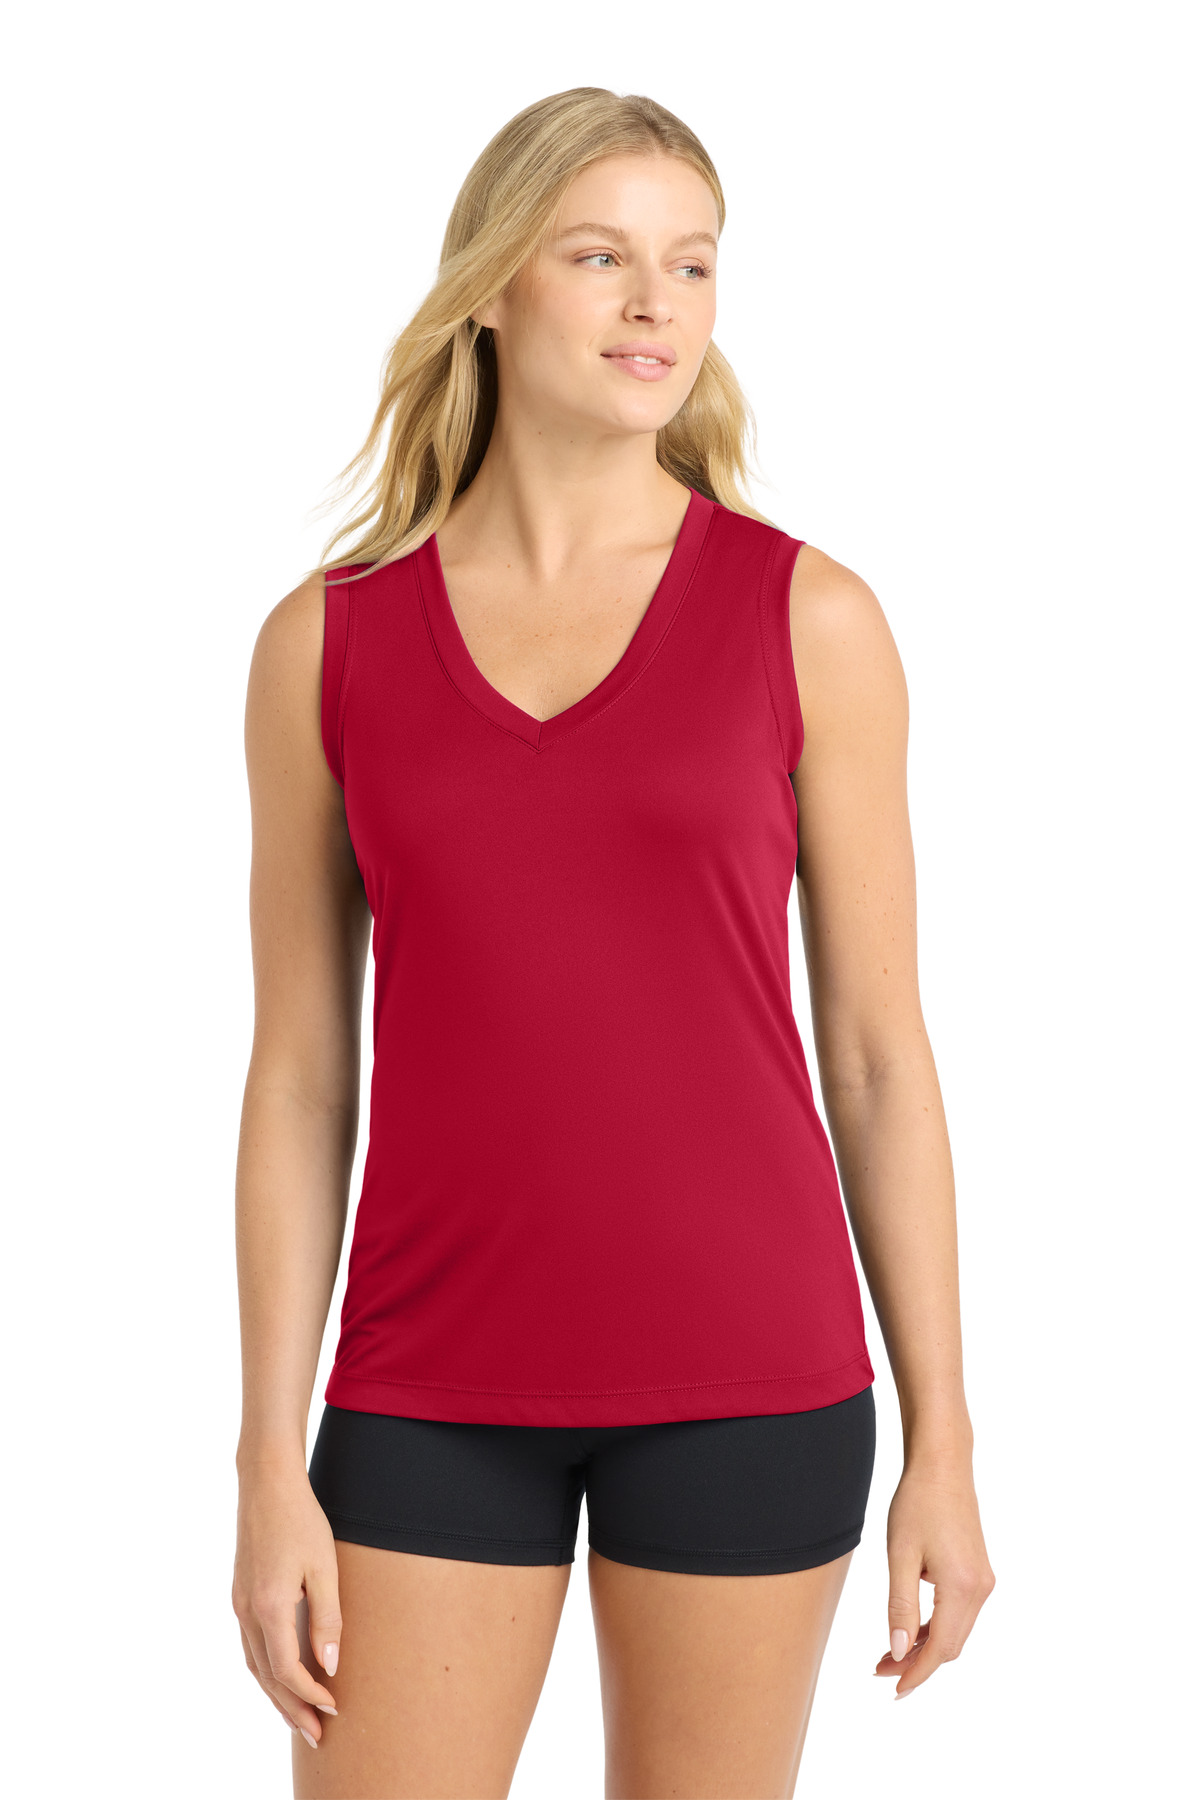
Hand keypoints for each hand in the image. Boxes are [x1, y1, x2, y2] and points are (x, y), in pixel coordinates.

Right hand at [232, 1462, 342, 1746]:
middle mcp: (247, 1611)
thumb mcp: (325, 1566)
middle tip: (316, 1735)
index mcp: (268, 1607)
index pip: (287, 1670)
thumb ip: (327, 1617)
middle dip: (291, 1709)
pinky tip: (281, 1676)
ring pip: (254, 1665)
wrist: (266, 1483)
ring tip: (299, 1717)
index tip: (334, 1708)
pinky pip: (250, 1646)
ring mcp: (239, 1603)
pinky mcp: (240, 1594)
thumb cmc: (301, 1519)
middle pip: (267, 1677)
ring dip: (276, 1695)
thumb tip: (329, 1664)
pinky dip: (266, 1670)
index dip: (310, 1695)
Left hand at [874, 1461, 994, 1696]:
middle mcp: (980, 1589)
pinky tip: (910, 1628)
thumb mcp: (900, 1554)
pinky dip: (935, 1626)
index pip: (940, 1648)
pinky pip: (958, 1613)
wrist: (943, 1465)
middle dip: (917, 1663)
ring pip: (955, 1631)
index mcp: (962, 1587)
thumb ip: (900, 1606)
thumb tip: (899, 1652)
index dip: (917, 1673)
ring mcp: (983, 1580)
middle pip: (950, 1645)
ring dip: (925, 1646)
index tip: (893, 1690)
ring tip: (889, 1653)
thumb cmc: (917, 1502)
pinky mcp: (979, 1572)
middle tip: (880, 1669)